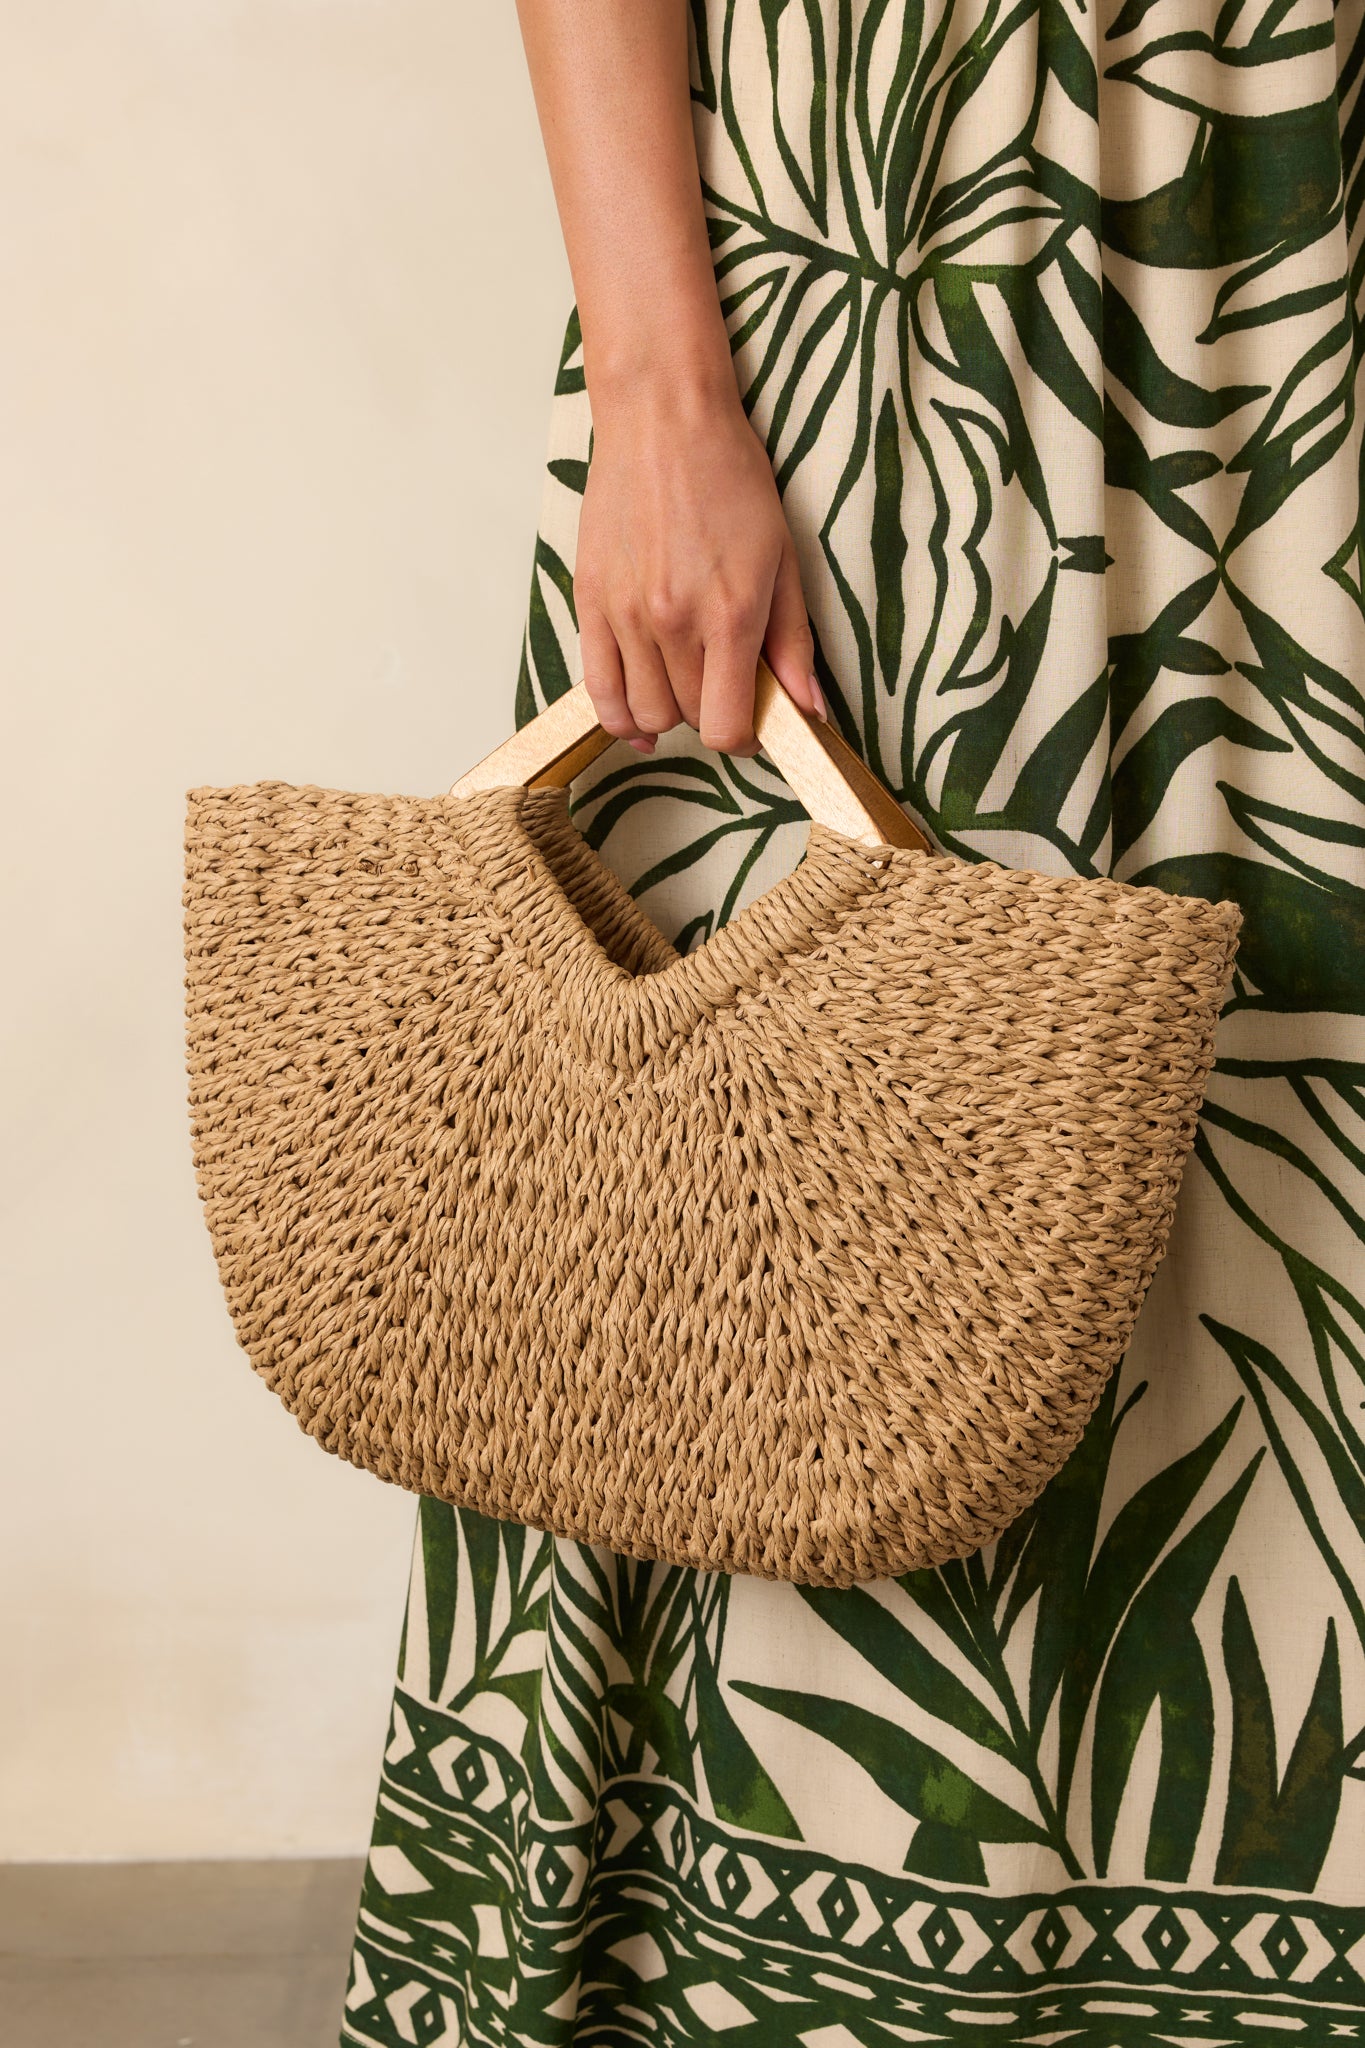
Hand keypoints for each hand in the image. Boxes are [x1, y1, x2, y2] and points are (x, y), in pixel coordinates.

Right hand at [574, 377, 825, 756]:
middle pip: (687, 718)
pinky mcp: (591, 604)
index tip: (751, 720)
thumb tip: (809, 708)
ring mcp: (627, 616)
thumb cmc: (729, 479)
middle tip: (723, 681)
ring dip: (668, 712)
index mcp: (730, 616)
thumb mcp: (783, 558)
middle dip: (710, 712)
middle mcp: (673, 624)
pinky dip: (618, 715)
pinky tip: (637, 718)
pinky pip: (598, 689)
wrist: (663, 422)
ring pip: (644, 712)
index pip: (726, 727)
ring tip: (684, 683)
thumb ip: (793, 642)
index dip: (743, 737)